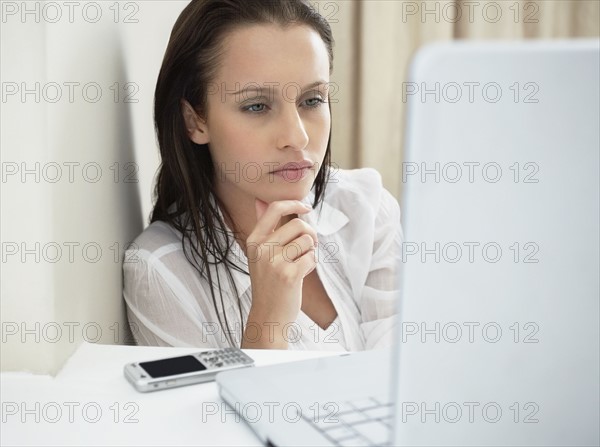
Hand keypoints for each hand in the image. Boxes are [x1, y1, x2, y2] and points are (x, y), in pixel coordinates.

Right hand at [242, 199, 317, 347]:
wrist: (268, 315)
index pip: (274, 209)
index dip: (294, 204)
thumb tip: (259, 201)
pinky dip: (312, 265)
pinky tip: (302, 274)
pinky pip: (312, 257)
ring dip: (310, 251)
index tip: (306, 208)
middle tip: (308, 246)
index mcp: (253, 240)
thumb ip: (262, 227)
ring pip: (307, 241)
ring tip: (300, 263)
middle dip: (310, 233)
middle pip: (298, 224)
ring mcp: (274, 262)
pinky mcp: (289, 275)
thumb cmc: (268, 282)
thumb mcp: (259, 253)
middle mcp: (261, 249)